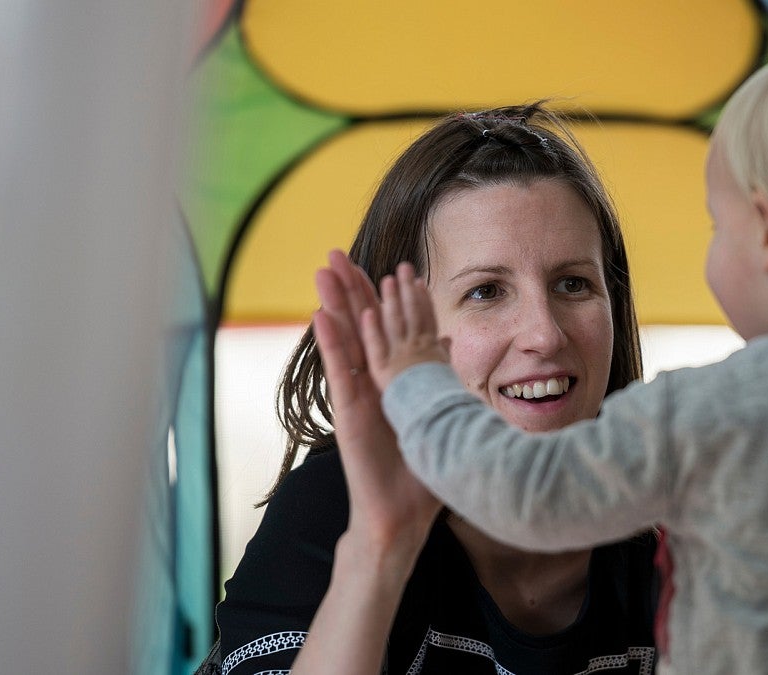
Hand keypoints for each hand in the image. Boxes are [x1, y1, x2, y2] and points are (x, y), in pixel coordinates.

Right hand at [313, 250, 439, 547]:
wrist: (400, 514)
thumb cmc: (417, 473)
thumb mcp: (433, 415)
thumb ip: (434, 375)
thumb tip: (445, 343)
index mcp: (391, 381)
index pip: (385, 330)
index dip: (384, 298)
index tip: (386, 265)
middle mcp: (371, 383)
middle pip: (358, 325)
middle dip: (350, 288)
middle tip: (335, 252)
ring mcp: (357, 396)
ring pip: (344, 340)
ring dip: (334, 304)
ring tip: (323, 270)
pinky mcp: (348, 412)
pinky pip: (339, 371)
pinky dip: (332, 342)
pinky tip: (322, 314)